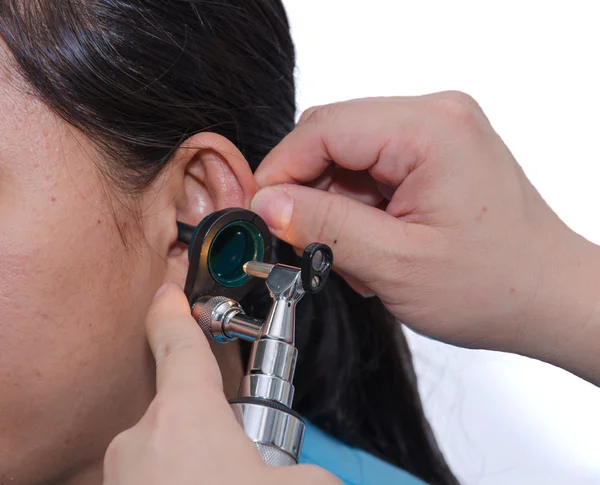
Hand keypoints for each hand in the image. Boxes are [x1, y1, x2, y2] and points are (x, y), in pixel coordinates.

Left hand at [103, 283, 338, 484]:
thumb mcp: (303, 481)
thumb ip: (304, 464)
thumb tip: (306, 471)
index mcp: (185, 415)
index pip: (178, 341)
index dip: (173, 310)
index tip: (167, 291)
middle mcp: (143, 438)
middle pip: (186, 406)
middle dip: (218, 425)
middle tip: (246, 461)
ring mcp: (123, 475)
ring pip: (172, 449)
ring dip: (203, 463)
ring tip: (230, 479)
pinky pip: (157, 477)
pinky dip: (184, 481)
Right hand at [252, 94, 599, 381]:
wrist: (547, 298)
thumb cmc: (495, 286)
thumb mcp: (396, 264)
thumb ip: (324, 226)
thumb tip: (267, 202)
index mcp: (431, 129)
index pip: (324, 128)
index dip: (281, 170)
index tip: (261, 212)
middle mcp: (436, 117)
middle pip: (334, 137)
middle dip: (311, 193)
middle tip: (312, 244)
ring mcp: (437, 133)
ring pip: (348, 158)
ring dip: (338, 208)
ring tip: (360, 257)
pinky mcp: (433, 154)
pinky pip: (371, 170)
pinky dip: (359, 209)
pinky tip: (376, 245)